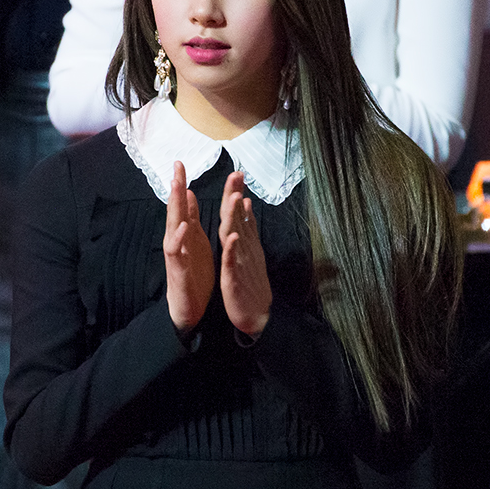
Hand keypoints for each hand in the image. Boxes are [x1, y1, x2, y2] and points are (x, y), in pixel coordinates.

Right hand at [163, 162, 213, 333]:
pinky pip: (177, 252)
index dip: (181, 183)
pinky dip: (180, 239)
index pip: (181, 203)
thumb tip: (187, 193)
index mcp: (186, 232)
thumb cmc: (193, 273)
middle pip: (175, 210)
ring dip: (175, 208)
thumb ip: (190, 217)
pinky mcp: (178, 270)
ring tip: (178, 188)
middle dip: (176, 188)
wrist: (189, 308)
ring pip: (172, 227)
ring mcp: (176, 254)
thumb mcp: (195, 240)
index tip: (181, 162)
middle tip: (177, 168)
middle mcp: (177, 240)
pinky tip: (184, 227)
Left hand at [218, 172, 271, 337]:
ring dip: (236, 217)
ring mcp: (240, 263)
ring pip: (236, 236)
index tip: (236, 172)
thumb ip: (249, 228)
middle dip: (236, 196)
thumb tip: (248, 204)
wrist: (257, 316)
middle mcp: (244, 249)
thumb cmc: (252, 283)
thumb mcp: (252, 252)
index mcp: (245, 243)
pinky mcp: (235, 279)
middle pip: (239, 218)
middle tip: (237, 174)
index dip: (237, 193)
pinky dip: (232, 249)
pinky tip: (233, 237)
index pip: (240, 214)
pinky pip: (232, 263)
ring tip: (237, 198)